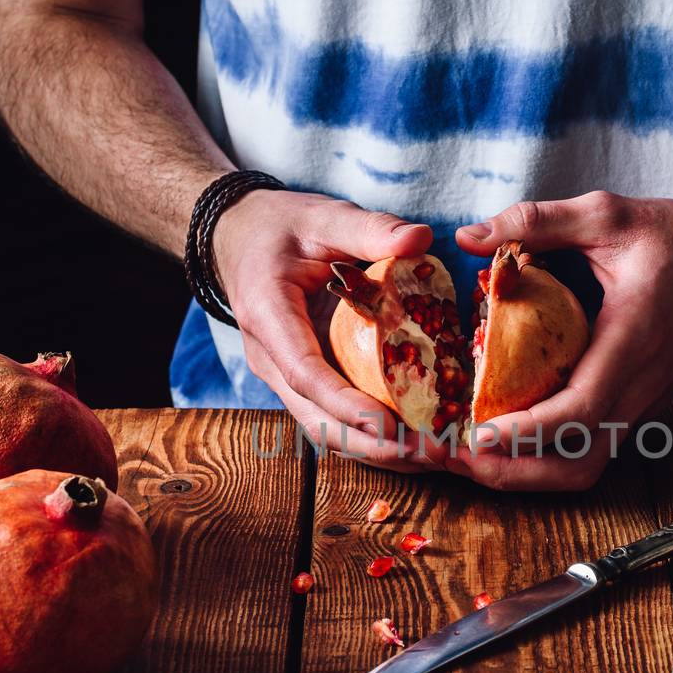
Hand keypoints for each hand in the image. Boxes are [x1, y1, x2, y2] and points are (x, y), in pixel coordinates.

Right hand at [214, 188, 444, 470]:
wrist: (238, 239)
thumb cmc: (279, 227)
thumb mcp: (323, 215)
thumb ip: (370, 228)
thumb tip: (421, 238)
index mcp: (268, 315)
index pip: (305, 372)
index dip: (346, 404)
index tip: (388, 426)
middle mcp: (272, 358)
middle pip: (318, 418)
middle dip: (374, 444)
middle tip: (432, 454)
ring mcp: (285, 376)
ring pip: (327, 429)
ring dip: (378, 450)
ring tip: (434, 457)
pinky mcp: (304, 382)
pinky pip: (336, 419)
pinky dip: (374, 436)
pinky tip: (418, 441)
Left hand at [446, 189, 672, 490]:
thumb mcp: (607, 215)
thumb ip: (536, 222)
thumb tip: (469, 237)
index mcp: (633, 341)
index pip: (581, 411)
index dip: (526, 432)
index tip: (478, 434)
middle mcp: (641, 385)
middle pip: (580, 464)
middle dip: (516, 471)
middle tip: (461, 457)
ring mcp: (643, 402)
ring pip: (586, 467)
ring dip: (529, 472)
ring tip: (476, 455)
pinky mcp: (640, 404)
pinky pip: (592, 447)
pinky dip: (546, 454)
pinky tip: (508, 434)